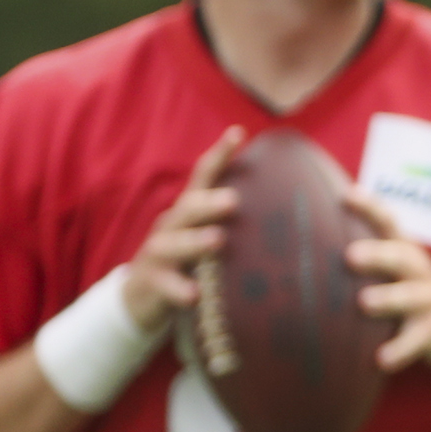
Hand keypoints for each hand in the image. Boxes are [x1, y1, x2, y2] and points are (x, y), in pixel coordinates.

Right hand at [120, 127, 244, 331]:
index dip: (219, 155)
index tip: (237, 134)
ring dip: (195, 241)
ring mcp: (158, 253)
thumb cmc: (188, 262)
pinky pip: (166, 285)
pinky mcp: (151, 281)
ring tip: (218, 240)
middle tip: (233, 200)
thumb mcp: (206, 239)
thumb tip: (289, 216)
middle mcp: (172, 225)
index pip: (203, 176)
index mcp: (189, 210)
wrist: (141, 297)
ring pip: (173, 243)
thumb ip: (234, 226)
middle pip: (188, 207)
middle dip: (209, 202)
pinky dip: (180, 288)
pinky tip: (194, 294)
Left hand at [345, 189, 430, 374]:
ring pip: (410, 297)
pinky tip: (380, 360)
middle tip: (349, 255)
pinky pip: (416, 342)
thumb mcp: (401, 272)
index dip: (370, 207)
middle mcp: (419, 272)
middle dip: (377, 254)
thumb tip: (311, 244)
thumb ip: (371, 257)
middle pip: (401, 256)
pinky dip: (398, 351)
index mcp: (406, 253)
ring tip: (364, 302)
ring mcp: (429, 301)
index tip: (346, 195)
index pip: (388, 223)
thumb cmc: (418, 295)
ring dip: (388, 298)